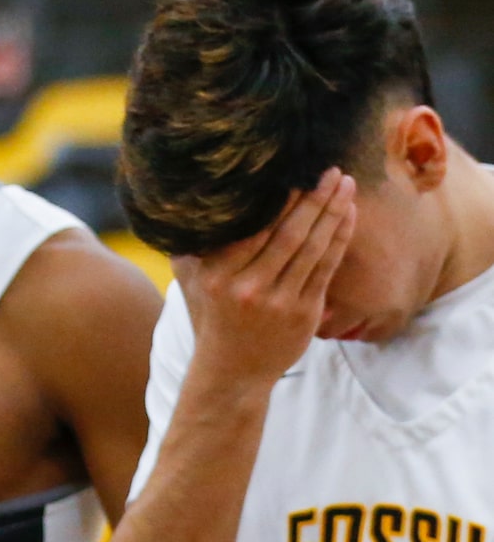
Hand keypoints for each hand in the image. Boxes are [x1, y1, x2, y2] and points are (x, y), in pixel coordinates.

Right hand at [175, 169, 356, 387]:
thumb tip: (196, 199)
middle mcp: (249, 288)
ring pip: (312, 248)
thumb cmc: (212, 317)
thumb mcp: (193, 282)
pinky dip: (339, 239)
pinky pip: (326, 268)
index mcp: (220, 275)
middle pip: (289, 232)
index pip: (256, 226)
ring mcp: (279, 303)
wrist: (231, 373)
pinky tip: (348, 215)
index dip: (281, 197)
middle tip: (330, 168)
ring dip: (332, 212)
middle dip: (314, 197)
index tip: (297, 169)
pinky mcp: (304, 314)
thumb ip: (193, 245)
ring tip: (345, 184)